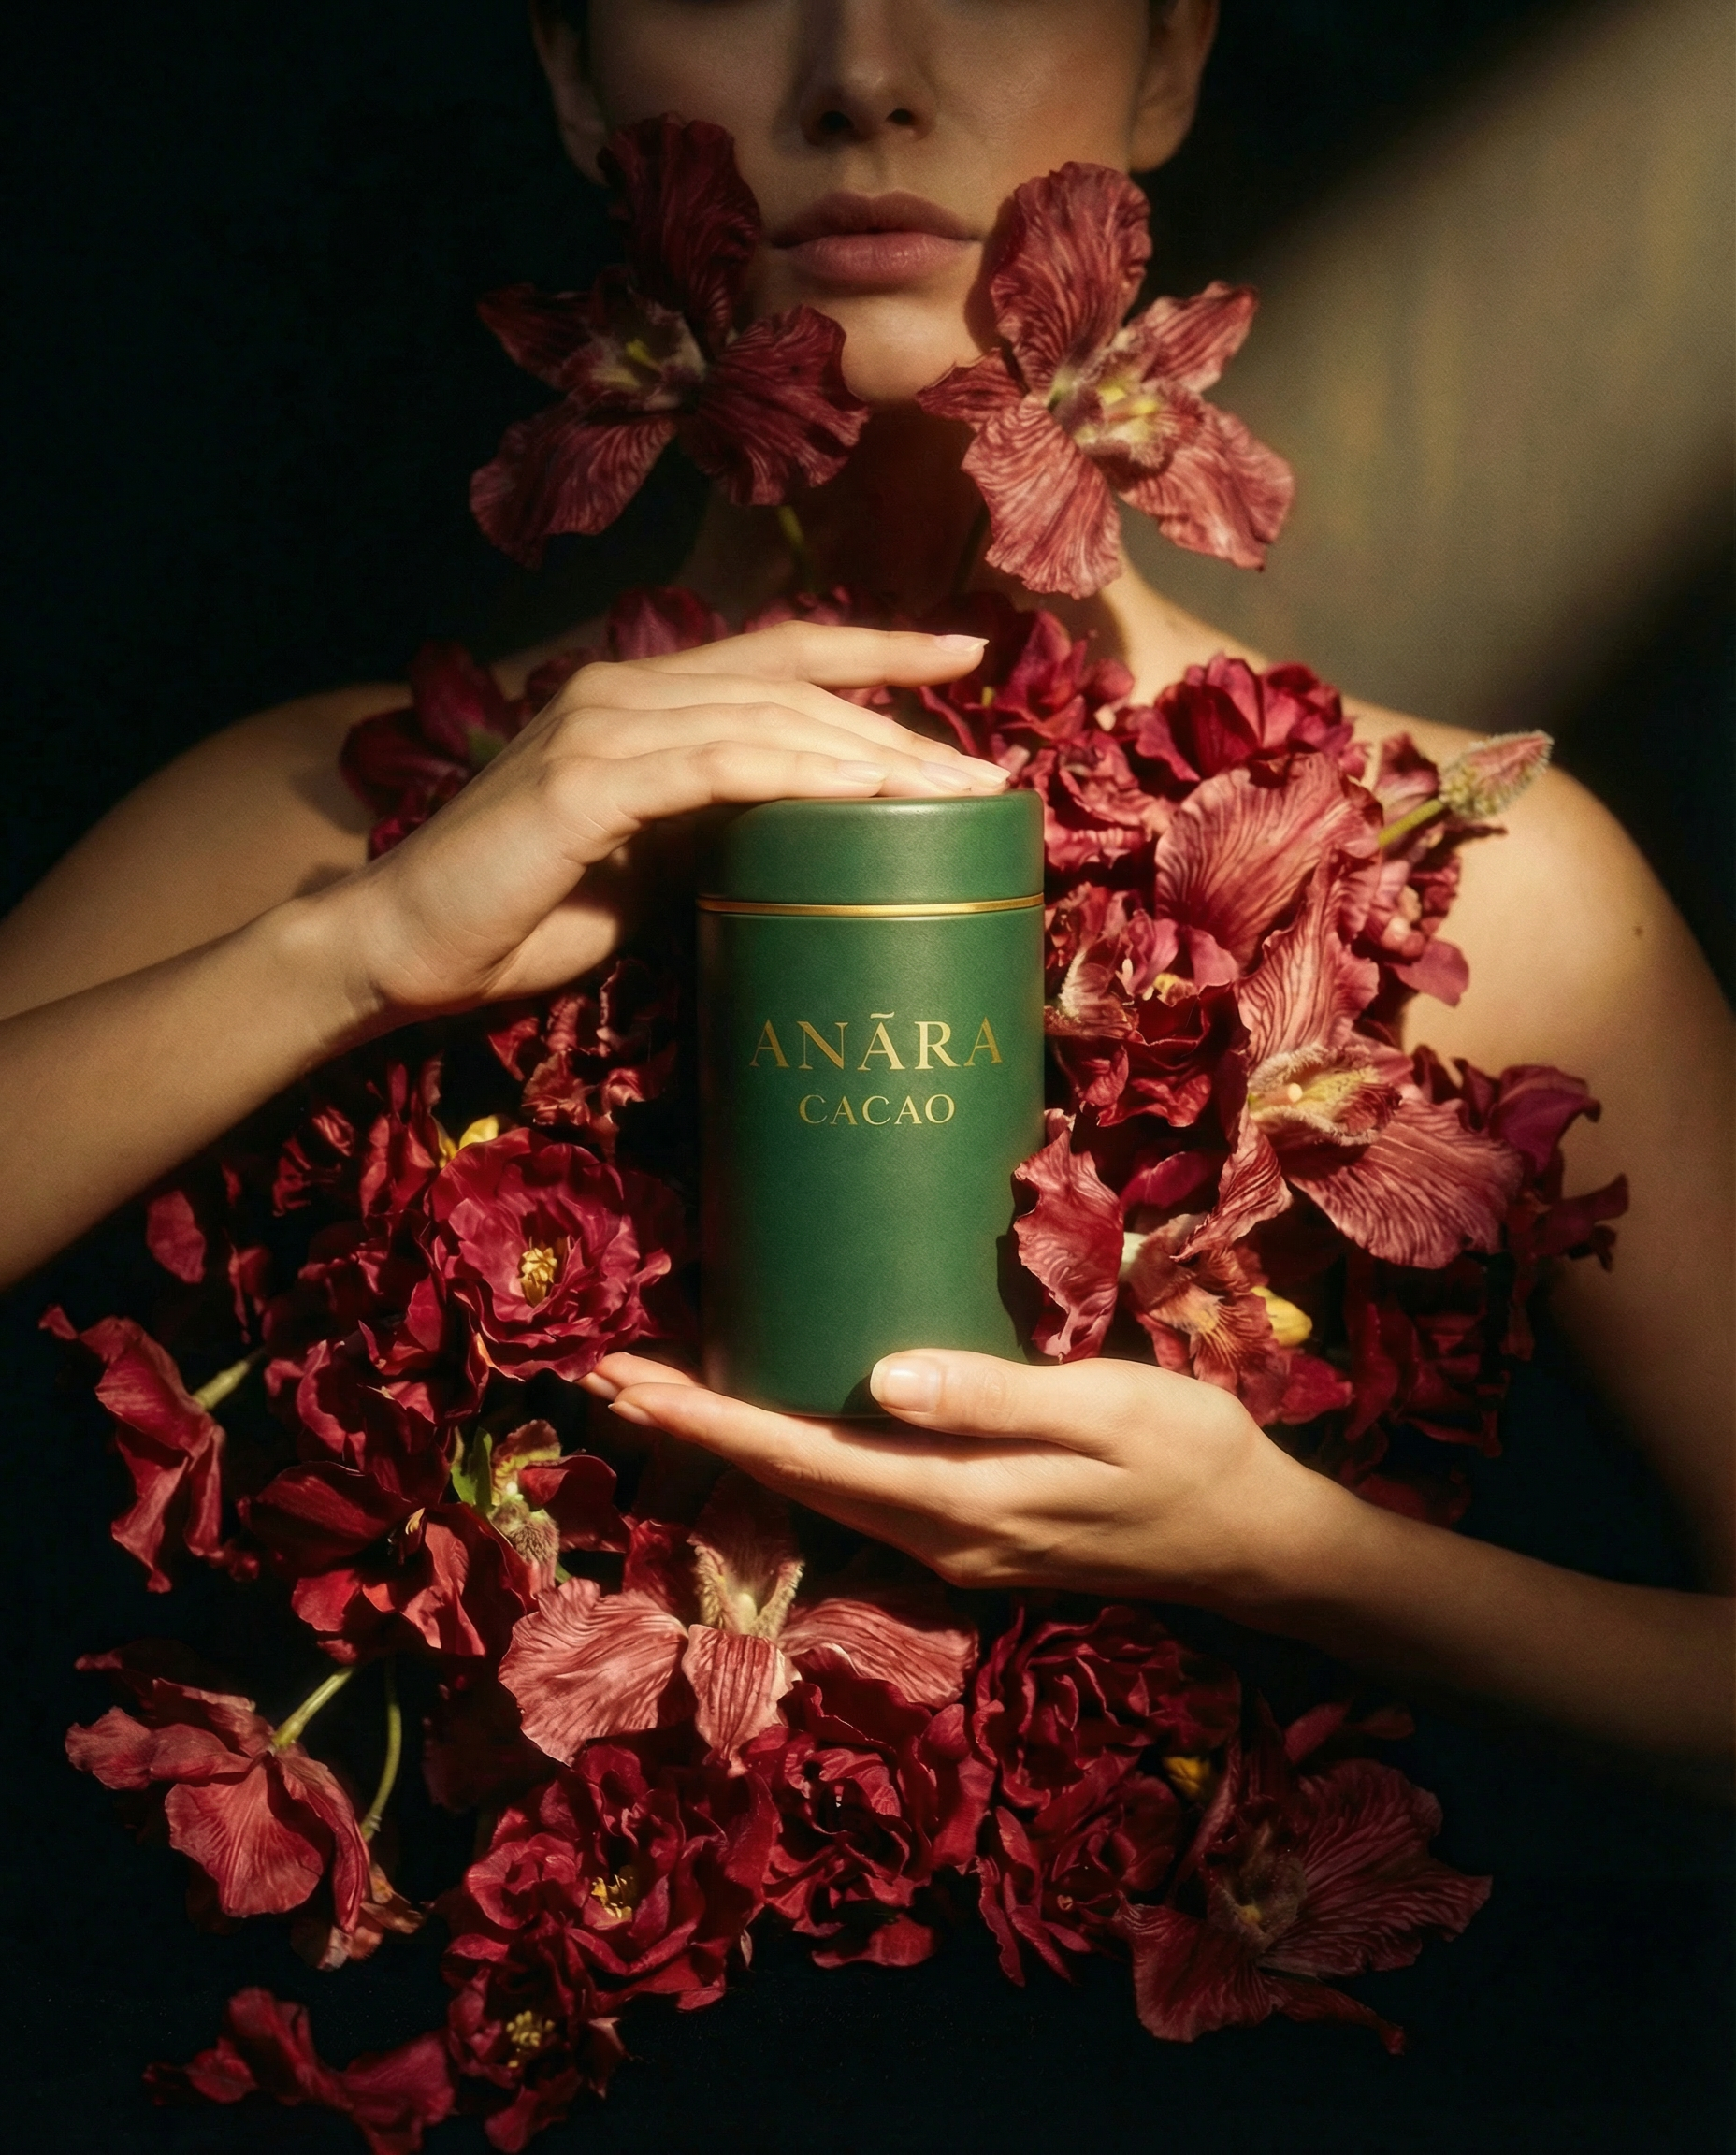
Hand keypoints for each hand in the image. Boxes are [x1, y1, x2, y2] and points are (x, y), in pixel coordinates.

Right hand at [330, 621, 1003, 1027]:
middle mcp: (623, 692)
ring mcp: (601, 730)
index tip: (967, 655)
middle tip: (988, 767)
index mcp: (641, 703)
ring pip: (768, 719)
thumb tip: (810, 843)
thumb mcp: (645, 869)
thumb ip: (715, 834)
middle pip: (792, 682)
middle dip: (901, 718)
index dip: (876, 647)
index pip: (779, 657)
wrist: (406, 951)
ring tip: (951, 794)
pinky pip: (715, 766)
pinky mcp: (582, 784)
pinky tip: (862, 793)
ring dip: (871, 757)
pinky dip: (796, 774)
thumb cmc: (522, 916)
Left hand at [585, 1347, 1344, 1610]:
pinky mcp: (972, 1535)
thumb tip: (878, 1381)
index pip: (806, 1456)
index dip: (711, 1421)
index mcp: (958, 1501)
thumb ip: (993, 1398)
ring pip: (815, 1494)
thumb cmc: (1191, 1457)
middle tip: (604, 1379)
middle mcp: (936, 1538)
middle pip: (789, 1481)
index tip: (630, 1384)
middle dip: (692, 1431)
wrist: (1255, 1547)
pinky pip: (855, 1495)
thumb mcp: (1106, 1410)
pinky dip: (792, 1458)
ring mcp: (952, 1547)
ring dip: (732, 1445)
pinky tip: (775, 1430)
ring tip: (661, 1399)